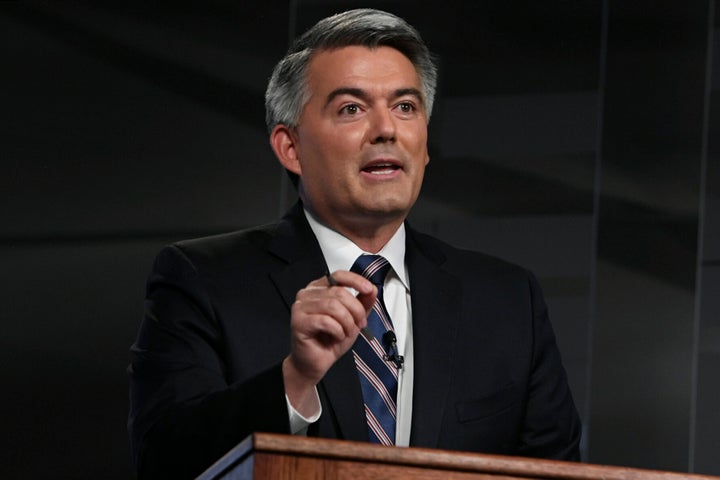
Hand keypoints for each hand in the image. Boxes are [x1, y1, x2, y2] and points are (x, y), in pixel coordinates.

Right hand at [282, 271, 375, 414]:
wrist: (315, 363)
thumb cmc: (330, 341)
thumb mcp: (353, 319)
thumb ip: (363, 303)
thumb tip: (373, 289)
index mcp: (320, 288)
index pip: (339, 275)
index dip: (356, 281)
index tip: (369, 290)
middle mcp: (308, 294)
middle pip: (339, 292)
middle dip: (355, 311)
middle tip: (359, 324)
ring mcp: (300, 307)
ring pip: (333, 306)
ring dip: (347, 322)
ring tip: (346, 333)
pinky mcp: (298, 321)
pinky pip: (325, 321)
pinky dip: (337, 330)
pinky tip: (337, 336)